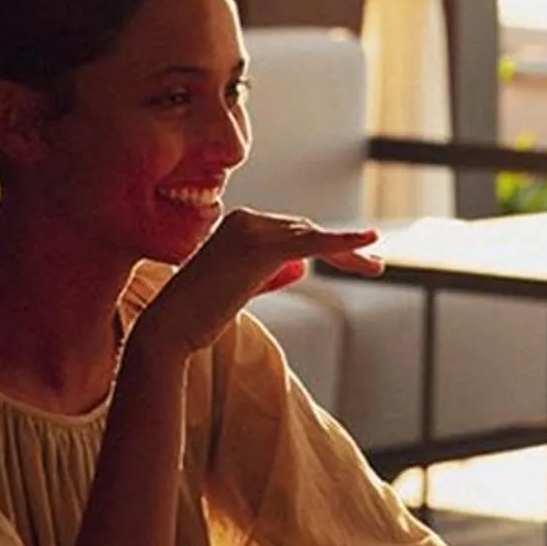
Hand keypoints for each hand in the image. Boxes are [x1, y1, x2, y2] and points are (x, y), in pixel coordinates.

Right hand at [130, 208, 381, 359]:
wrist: (170, 326)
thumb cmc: (200, 314)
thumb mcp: (240, 286)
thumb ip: (268, 272)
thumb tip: (300, 267)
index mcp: (239, 223)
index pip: (294, 230)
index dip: (326, 244)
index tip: (355, 259)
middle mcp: (247, 219)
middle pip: (308, 230)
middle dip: (344, 249)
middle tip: (376, 266)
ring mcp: (253, 231)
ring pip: (314, 237)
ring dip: (348, 252)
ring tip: (375, 267)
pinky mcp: (262, 249)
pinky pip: (313, 243)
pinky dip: (343, 242)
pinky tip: (368, 241)